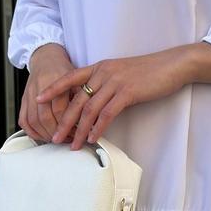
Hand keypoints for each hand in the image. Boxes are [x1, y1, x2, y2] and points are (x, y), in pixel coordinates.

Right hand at [18, 44, 76, 142]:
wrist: (46, 59)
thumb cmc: (63, 70)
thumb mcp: (77, 79)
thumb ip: (82, 96)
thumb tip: (91, 118)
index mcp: (56, 81)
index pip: (60, 109)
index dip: (68, 124)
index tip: (76, 132)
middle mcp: (40, 88)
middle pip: (45, 118)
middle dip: (57, 132)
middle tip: (67, 139)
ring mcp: (29, 94)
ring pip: (33, 121)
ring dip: (45, 134)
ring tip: (56, 139)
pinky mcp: (23, 99)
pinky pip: (23, 120)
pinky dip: (31, 131)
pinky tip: (41, 136)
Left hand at [35, 46, 192, 149]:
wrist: (172, 65)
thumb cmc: (149, 71)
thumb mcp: (122, 73)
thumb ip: (106, 84)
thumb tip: (95, 103)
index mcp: (100, 67)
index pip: (70, 77)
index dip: (53, 89)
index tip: (38, 99)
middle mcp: (103, 72)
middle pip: (76, 99)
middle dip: (63, 121)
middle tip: (54, 138)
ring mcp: (115, 82)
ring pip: (89, 109)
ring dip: (78, 130)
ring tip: (72, 145)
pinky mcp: (127, 92)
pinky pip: (107, 113)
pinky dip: (98, 128)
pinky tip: (93, 139)